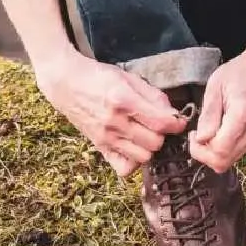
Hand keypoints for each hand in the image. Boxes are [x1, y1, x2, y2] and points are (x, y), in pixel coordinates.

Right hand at [35, 49, 185, 176]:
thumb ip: (153, 96)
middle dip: (163, 135)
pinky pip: (123, 168)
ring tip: (147, 134)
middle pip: (154, 143)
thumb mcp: (129, 77)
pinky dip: (133, 161)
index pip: (161, 123)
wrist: (66, 84)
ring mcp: (105, 138)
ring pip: (143, 157)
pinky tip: (134, 147)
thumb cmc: (100, 77)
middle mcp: (114, 123)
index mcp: (124, 100)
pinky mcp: (99, 147)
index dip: (177, 124)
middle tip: (160, 125)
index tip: (179, 121)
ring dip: (150, 147)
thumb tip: (173, 114)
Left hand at [189, 50, 245, 172]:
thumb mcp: (216, 86)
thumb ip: (209, 115)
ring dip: (212, 153)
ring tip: (206, 132)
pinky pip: (235, 153)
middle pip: (224, 162)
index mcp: (241, 116)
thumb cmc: (240, 72)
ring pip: (229, 161)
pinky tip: (216, 133)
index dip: (200, 150)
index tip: (193, 135)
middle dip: (204, 155)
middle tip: (196, 136)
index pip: (219, 151)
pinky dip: (221, 150)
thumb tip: (201, 139)